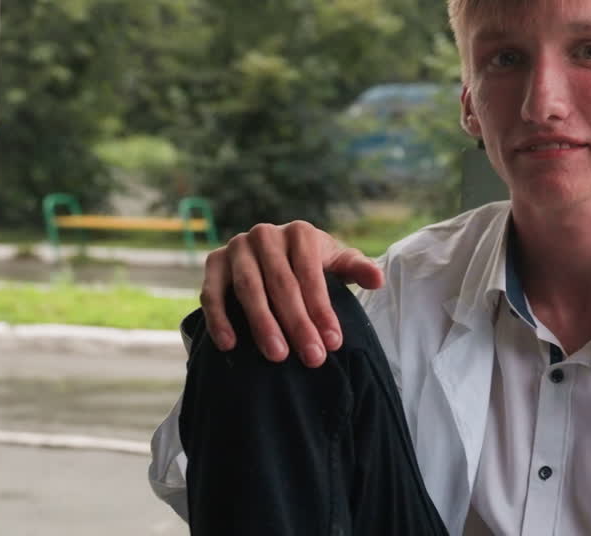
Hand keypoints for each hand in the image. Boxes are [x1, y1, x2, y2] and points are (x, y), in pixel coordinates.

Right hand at [200, 221, 383, 365]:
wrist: (270, 257)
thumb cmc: (311, 265)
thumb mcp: (336, 263)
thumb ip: (356, 268)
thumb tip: (377, 279)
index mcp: (300, 233)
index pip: (311, 274)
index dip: (322, 309)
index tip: (333, 342)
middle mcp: (265, 234)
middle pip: (282, 284)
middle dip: (298, 324)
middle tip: (312, 358)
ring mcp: (236, 246)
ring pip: (249, 289)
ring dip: (263, 324)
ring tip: (278, 356)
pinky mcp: (213, 262)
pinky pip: (212, 293)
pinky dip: (219, 318)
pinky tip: (230, 344)